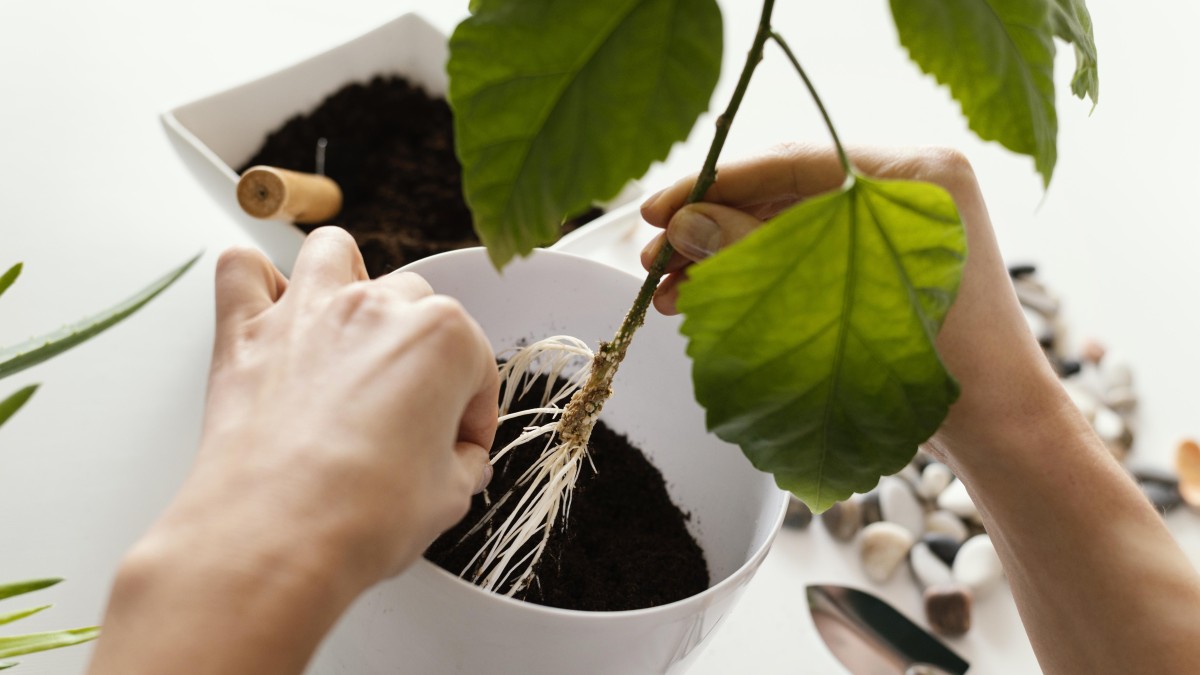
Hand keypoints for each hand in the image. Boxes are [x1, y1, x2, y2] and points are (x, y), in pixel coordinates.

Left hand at [193, 226, 496, 583]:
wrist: (277, 537)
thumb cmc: (362, 515)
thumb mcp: (449, 496)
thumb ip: (462, 461)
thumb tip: (457, 460)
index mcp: (443, 338)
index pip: (476, 365)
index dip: (473, 414)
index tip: (462, 445)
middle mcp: (377, 308)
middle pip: (414, 303)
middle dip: (417, 350)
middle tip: (410, 407)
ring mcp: (309, 311)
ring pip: (335, 252)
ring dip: (347, 279)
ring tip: (348, 328)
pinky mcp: (246, 331)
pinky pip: (242, 268)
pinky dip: (255, 281)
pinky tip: (272, 313)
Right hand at [638, 143, 1063, 466]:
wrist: (995, 422)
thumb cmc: (938, 362)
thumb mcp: (834, 300)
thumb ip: (756, 254)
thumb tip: (683, 225)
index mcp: (914, 172)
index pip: (795, 162)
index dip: (716, 184)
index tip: (658, 208)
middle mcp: (905, 187)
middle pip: (785, 193)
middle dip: (711, 226)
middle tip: (654, 256)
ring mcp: (892, 223)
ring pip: (786, 225)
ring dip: (725, 254)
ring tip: (668, 289)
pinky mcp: (879, 259)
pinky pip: (805, 252)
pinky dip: (756, 274)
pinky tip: (705, 297)